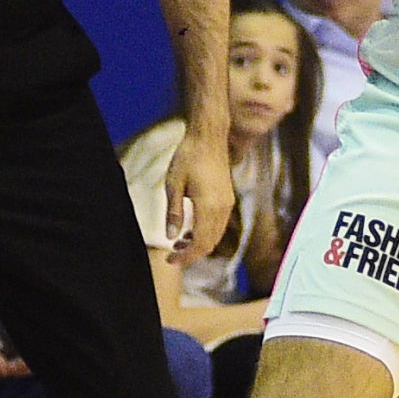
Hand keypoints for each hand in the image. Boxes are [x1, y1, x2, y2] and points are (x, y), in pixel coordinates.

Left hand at [167, 121, 238, 263]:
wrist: (209, 136)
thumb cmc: (188, 156)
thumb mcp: (173, 184)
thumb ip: (174, 212)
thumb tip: (171, 237)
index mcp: (208, 206)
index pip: (199, 243)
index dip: (185, 257)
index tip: (170, 261)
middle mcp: (222, 208)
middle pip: (210, 243)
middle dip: (192, 254)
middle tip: (172, 257)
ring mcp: (227, 203)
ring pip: (216, 236)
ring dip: (199, 244)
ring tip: (178, 243)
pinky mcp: (228, 198)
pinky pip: (219, 225)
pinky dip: (206, 234)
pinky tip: (190, 230)